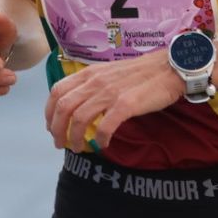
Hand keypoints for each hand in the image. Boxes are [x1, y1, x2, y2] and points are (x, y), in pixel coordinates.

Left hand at [44, 50, 183, 150]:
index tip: (51, 126)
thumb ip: (92, 85)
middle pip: (63, 107)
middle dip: (57, 129)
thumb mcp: (109, 73)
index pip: (57, 91)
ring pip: (80, 119)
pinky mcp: (126, 104)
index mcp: (89, 73)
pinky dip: (100, 139)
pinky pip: (105, 126)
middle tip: (60, 143)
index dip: (49, 112)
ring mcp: (110, 93)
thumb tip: (78, 105)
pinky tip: (103, 145)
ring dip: (75, 138)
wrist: (169, 68)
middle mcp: (95, 81)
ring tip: (78, 148)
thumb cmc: (140, 73)